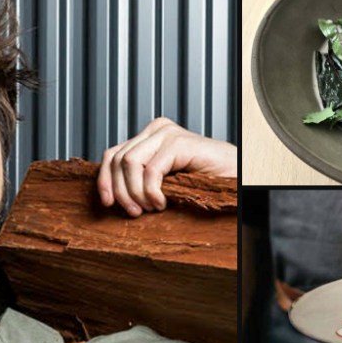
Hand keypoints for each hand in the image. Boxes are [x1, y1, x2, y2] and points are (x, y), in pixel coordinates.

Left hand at [96, 117, 235, 216]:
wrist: (237, 177)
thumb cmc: (203, 182)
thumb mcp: (163, 181)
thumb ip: (138, 179)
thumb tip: (111, 195)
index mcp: (148, 137)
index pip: (112, 155)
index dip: (104, 180)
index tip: (107, 204)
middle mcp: (155, 130)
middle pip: (117, 159)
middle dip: (120, 191)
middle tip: (134, 212)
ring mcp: (167, 134)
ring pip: (129, 163)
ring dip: (135, 192)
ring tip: (150, 208)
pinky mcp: (179, 142)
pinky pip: (151, 171)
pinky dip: (152, 192)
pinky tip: (162, 203)